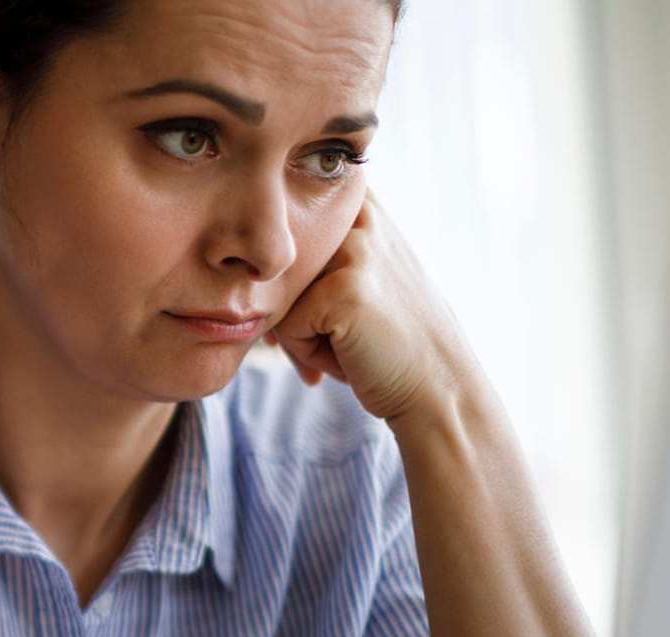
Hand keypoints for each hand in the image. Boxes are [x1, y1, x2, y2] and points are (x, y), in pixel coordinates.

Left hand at [268, 191, 475, 423]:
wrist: (437, 389)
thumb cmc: (387, 342)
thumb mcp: (358, 279)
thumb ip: (316, 257)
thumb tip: (239, 265)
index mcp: (364, 208)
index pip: (290, 213)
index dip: (285, 262)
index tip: (316, 301)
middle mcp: (361, 217)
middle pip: (275, 265)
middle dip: (291, 311)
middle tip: (336, 340)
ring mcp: (354, 250)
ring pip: (278, 296)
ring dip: (301, 334)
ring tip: (348, 347)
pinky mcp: (342, 288)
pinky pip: (287, 327)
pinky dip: (308, 354)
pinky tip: (351, 359)